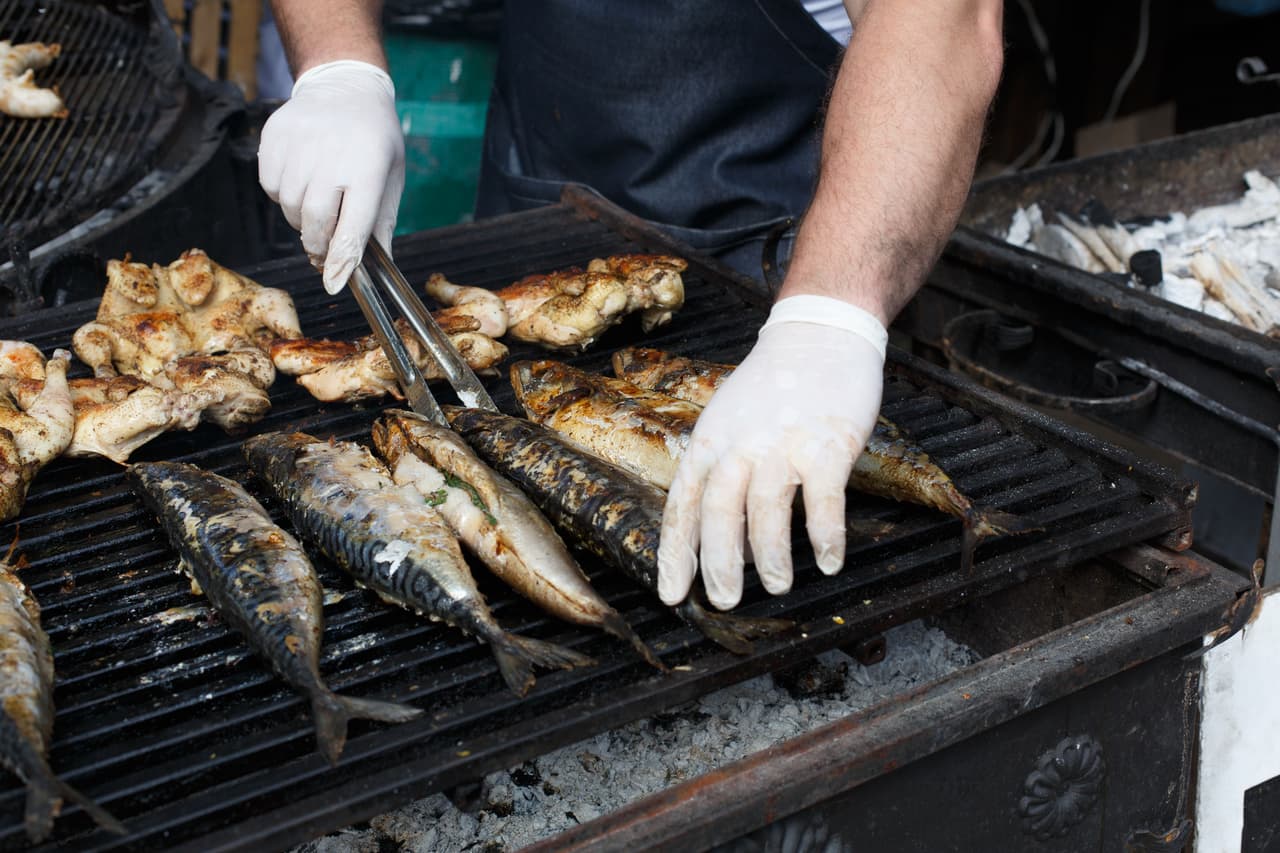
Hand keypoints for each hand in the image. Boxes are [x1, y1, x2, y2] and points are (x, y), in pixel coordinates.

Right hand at [258, 60, 404, 294]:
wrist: (345, 86)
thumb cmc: (374, 140)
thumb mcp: (391, 178)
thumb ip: (382, 224)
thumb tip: (381, 268)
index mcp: (369, 168)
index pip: (353, 226)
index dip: (342, 260)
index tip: (334, 283)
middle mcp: (332, 155)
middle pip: (315, 222)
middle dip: (318, 245)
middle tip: (323, 252)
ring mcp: (299, 143)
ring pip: (289, 207)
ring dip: (301, 220)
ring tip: (318, 204)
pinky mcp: (274, 137)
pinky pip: (270, 186)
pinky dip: (282, 195)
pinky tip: (301, 181)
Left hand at [657, 295, 886, 610]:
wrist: (819, 333)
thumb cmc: (772, 385)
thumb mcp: (725, 418)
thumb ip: (717, 467)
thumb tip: (711, 530)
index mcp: (709, 442)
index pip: (684, 505)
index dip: (677, 554)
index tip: (672, 595)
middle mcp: (740, 445)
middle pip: (718, 513)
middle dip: (719, 564)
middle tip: (725, 602)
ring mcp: (784, 444)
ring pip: (767, 512)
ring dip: (770, 557)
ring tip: (778, 585)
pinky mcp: (827, 444)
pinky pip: (823, 501)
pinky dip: (824, 537)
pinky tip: (828, 562)